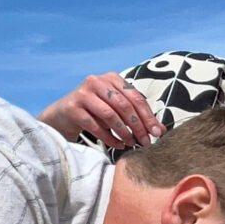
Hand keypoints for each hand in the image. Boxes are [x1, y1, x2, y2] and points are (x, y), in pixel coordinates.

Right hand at [38, 74, 164, 148]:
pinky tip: (117, 145)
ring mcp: (83, 93)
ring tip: (131, 143)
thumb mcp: (117, 110)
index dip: (148, 116)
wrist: (64, 115)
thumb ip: (138, 116)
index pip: (135, 97)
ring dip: (123, 132)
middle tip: (145, 141)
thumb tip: (161, 130)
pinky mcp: (73, 107)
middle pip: (124, 105)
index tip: (156, 133)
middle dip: (137, 126)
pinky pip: (95, 125)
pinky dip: (108, 138)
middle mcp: (97, 81)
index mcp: (112, 78)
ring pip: (110, 115)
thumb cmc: (95, 111)